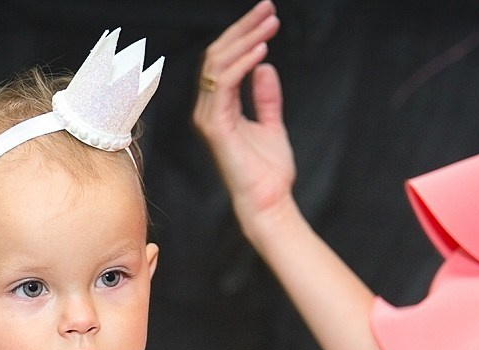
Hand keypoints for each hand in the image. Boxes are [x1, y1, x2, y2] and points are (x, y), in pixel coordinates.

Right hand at [193, 1, 294, 225]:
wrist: (267, 201)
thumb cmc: (267, 172)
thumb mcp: (271, 125)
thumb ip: (265, 97)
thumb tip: (264, 67)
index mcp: (218, 109)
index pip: (224, 62)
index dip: (244, 36)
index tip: (268, 17)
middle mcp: (208, 111)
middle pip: (218, 56)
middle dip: (244, 29)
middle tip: (269, 10)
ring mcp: (208, 118)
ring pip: (218, 65)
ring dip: (245, 40)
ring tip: (270, 24)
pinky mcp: (215, 127)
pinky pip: (225, 84)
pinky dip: (243, 64)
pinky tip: (261, 50)